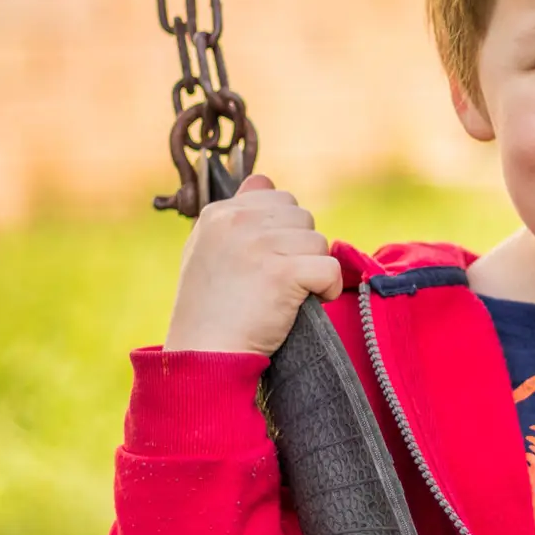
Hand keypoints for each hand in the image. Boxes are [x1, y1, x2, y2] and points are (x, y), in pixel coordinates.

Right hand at [164, 174, 342, 355]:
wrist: (205, 354)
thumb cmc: (209, 310)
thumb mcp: (207, 249)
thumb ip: (235, 216)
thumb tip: (262, 180)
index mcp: (219, 214)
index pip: (275, 196)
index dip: (283, 230)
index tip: (269, 260)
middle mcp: (238, 222)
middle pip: (301, 217)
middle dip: (300, 248)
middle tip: (281, 281)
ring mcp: (260, 245)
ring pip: (317, 241)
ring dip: (313, 269)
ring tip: (289, 294)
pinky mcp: (283, 273)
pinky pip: (329, 268)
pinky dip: (328, 288)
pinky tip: (310, 302)